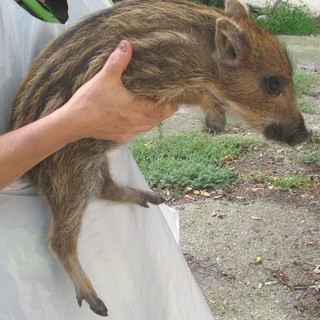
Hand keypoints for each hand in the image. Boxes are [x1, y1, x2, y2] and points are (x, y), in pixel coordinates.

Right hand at [0, 40, 176, 188]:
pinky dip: (141, 124)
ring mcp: (129, 132)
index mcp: (137, 109)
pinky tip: (135, 116)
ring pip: (149, 126)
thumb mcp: (105, 78)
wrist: (74, 123)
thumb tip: (127, 44)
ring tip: (152, 106)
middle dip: (164, 110)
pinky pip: (138, 131)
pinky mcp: (121, 137)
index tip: (173, 96)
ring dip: (154, 117)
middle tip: (165, 99)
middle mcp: (137, 123)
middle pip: (160, 119)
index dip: (172, 103)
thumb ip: (118, 61)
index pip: (165, 110)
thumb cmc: (90, 101)